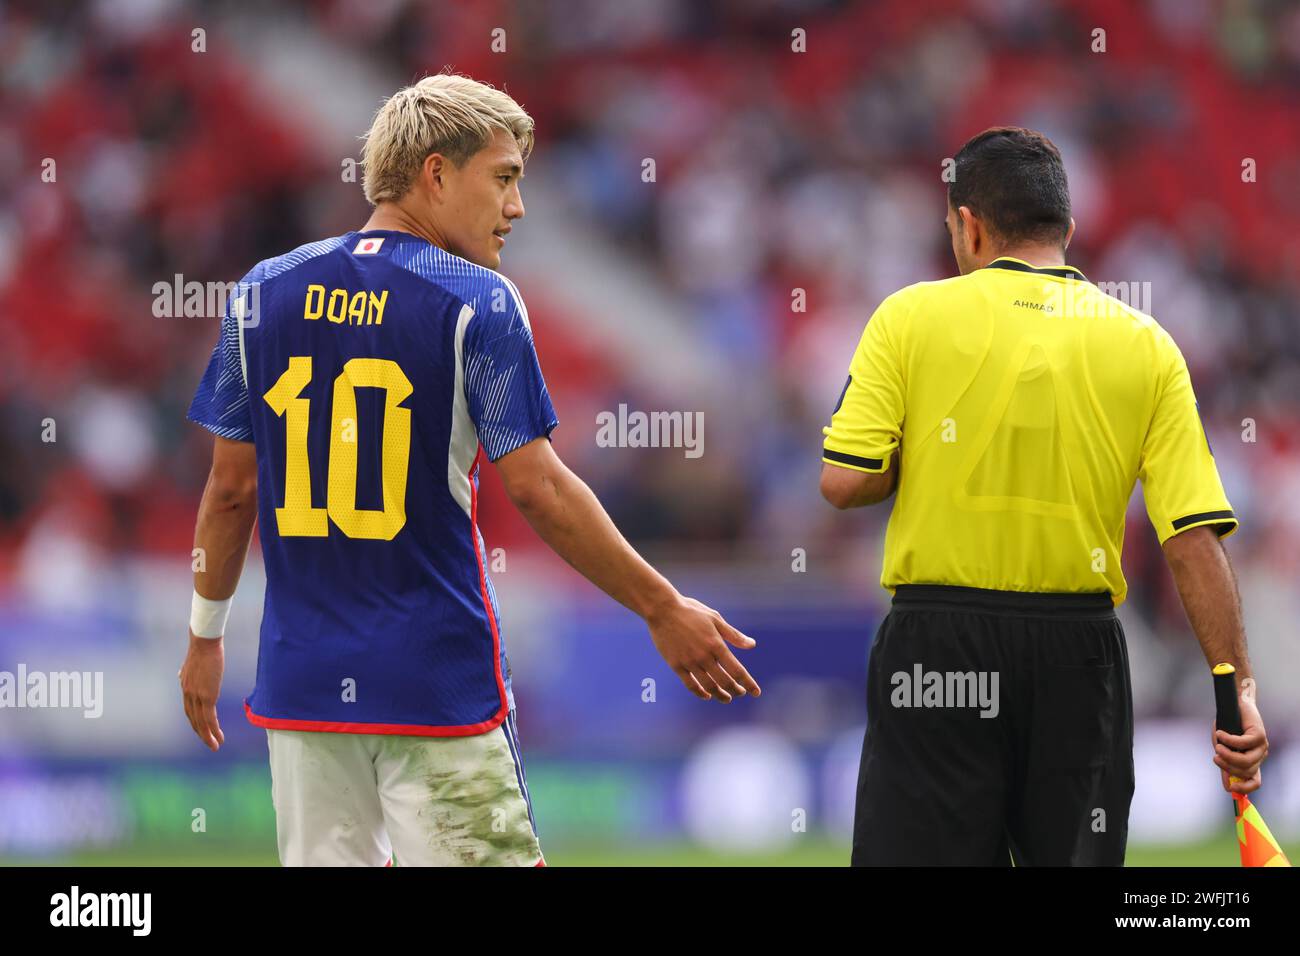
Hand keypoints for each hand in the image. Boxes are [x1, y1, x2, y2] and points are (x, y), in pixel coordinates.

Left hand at [180, 631, 225, 750]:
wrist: (204, 642)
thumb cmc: (203, 649)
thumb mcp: (192, 663)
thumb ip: (187, 672)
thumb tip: (181, 676)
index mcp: (186, 687)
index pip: (189, 710)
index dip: (195, 721)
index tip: (202, 729)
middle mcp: (188, 694)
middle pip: (193, 719)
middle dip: (201, 733)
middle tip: (210, 744)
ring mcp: (196, 696)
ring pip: (201, 722)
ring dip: (208, 736)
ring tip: (216, 746)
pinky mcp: (207, 696)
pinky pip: (209, 718)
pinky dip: (213, 729)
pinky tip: (219, 736)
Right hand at [645, 594, 760, 702]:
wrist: (662, 610)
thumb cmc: (691, 611)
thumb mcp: (715, 619)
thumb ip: (734, 635)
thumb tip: (752, 645)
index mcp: (716, 644)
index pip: (737, 670)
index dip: (748, 683)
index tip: (756, 692)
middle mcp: (704, 656)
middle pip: (724, 682)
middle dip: (735, 690)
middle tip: (740, 692)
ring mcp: (689, 662)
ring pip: (708, 686)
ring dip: (720, 695)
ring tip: (727, 697)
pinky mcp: (676, 665)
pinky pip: (690, 685)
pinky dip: (700, 693)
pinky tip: (707, 695)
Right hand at [1213, 677, 1266, 794]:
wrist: (1234, 704)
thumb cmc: (1227, 727)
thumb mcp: (1223, 748)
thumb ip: (1226, 764)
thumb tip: (1228, 786)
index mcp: (1252, 762)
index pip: (1255, 781)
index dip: (1245, 788)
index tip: (1231, 788)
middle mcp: (1259, 756)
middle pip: (1246, 772)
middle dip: (1228, 766)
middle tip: (1215, 756)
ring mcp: (1262, 747)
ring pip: (1246, 761)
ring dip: (1228, 755)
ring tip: (1217, 746)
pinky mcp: (1260, 735)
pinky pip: (1243, 743)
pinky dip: (1228, 740)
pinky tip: (1219, 733)